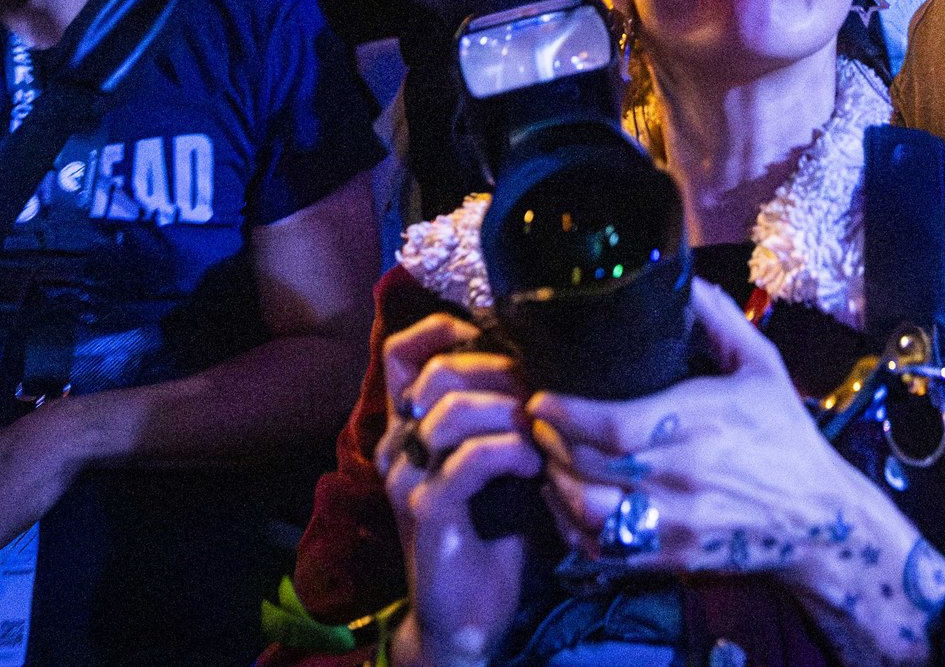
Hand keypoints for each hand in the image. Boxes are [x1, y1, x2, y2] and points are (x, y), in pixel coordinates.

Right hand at [375, 314, 537, 666]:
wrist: (469, 615)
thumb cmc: (494, 530)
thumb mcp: (501, 458)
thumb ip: (505, 412)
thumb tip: (546, 360)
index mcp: (410, 427)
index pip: (401, 353)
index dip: (441, 329)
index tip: (489, 334)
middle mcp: (398, 446)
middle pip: (437, 373)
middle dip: (500, 371)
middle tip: (540, 392)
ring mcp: (408, 479)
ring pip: (452, 409)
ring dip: (509, 410)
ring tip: (539, 430)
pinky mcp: (426, 513)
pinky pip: (469, 460)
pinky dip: (509, 451)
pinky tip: (533, 466)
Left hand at [530, 284, 944, 663]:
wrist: (818, 519)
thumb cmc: (785, 437)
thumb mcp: (763, 368)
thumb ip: (721, 322)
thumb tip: (686, 280)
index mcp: (701, 423)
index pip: (614, 425)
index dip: (566, 414)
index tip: (541, 398)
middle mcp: (683, 476)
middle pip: (590, 465)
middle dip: (549, 443)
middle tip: (534, 422)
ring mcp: (676, 523)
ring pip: (588, 511)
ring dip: (555, 484)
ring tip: (546, 459)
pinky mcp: (671, 557)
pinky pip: (604, 550)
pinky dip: (572, 528)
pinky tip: (566, 502)